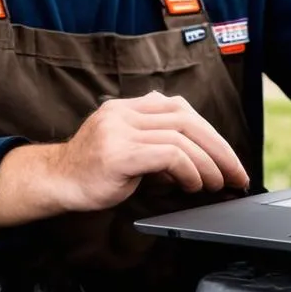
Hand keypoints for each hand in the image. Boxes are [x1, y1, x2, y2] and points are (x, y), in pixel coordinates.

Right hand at [0, 91, 248, 226]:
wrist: (54, 182)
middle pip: (187, 119)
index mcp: (129, 107)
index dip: (211, 133)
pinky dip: (188, 170)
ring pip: (182, 137)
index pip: (181, 110)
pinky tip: (191, 185)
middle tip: (236, 173)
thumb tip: (203, 162)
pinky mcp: (120, 153)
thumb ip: (160, 146)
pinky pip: (169, 155)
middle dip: (218, 148)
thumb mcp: (130, 150)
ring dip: (207, 163)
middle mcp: (125, 112)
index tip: (229, 158)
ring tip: (217, 183)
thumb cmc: (94, 171)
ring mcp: (121, 130)